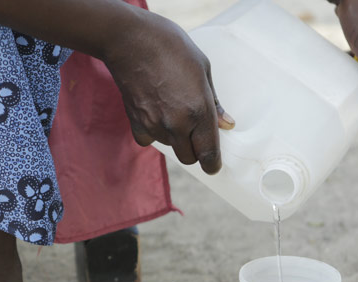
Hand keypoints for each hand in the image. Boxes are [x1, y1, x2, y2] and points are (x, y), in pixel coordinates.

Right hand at [103, 13, 234, 174]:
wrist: (131, 41)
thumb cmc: (171, 48)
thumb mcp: (203, 69)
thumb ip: (214, 103)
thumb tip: (226, 125)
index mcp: (198, 111)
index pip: (208, 154)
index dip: (213, 163)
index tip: (214, 165)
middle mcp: (176, 124)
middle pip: (189, 157)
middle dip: (195, 150)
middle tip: (196, 133)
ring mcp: (154, 125)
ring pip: (170, 146)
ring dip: (175, 137)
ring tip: (172, 108)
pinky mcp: (135, 123)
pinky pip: (148, 139)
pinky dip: (153, 132)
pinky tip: (154, 113)